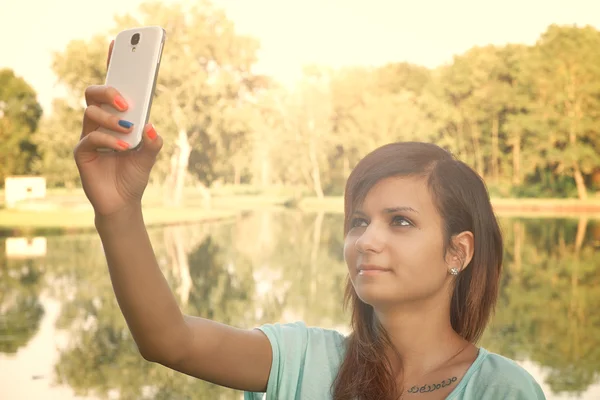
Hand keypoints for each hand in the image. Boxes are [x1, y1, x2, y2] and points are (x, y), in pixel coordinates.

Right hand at [74, 40, 162, 216]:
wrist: (123, 202)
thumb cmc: (134, 174)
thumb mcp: (150, 156)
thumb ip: (153, 141)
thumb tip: (150, 125)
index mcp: (118, 118)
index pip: (113, 87)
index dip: (112, 65)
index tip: (116, 46)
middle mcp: (101, 123)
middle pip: (93, 93)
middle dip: (109, 90)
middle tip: (126, 103)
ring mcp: (89, 136)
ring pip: (90, 112)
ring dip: (112, 119)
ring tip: (128, 131)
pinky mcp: (82, 152)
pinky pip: (91, 137)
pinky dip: (110, 140)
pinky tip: (125, 147)